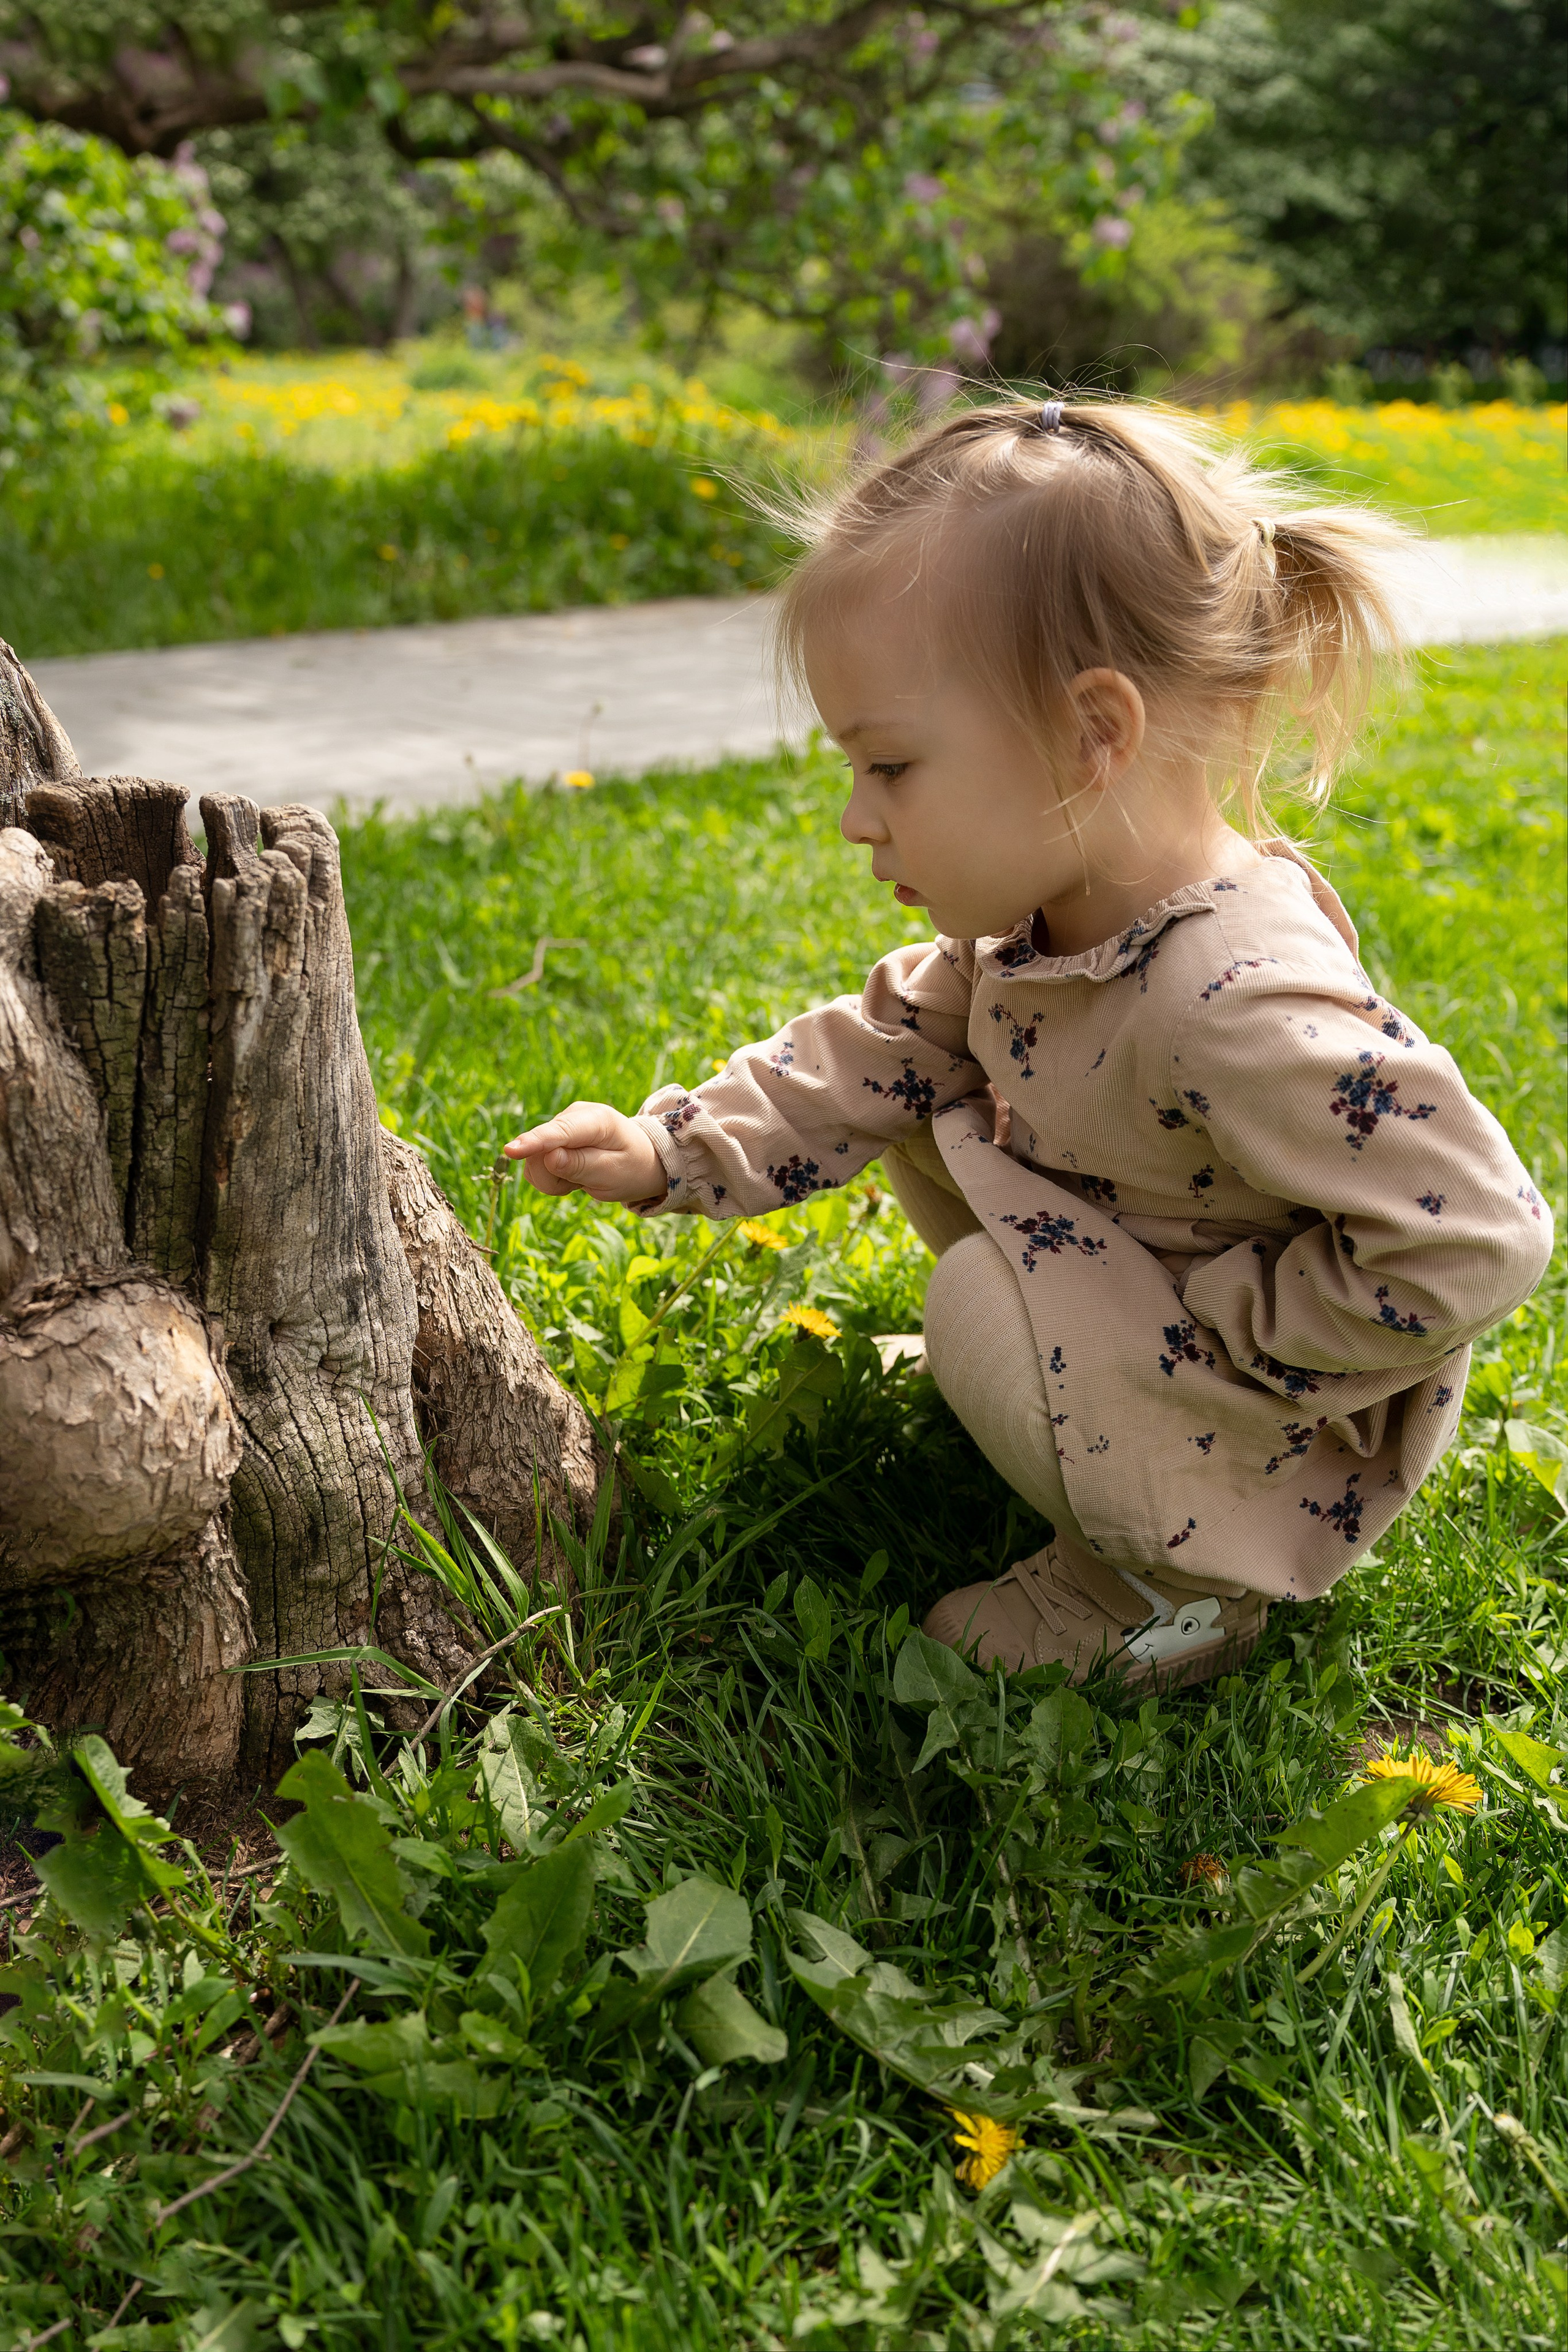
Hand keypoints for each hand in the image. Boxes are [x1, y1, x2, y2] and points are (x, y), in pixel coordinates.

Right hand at [504, 1101, 666, 1203]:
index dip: (535, 1142)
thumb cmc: (631, 1167)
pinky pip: (535, 1166)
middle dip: (555, 1176)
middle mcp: (574, 1115)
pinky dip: (552, 1178)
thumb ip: (582, 1166)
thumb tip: (549, 1157)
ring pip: (534, 1161)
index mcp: (597, 1119)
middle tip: (584, 1184)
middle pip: (541, 1150)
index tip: (510, 1151)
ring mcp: (561, 1125)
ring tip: (582, 1178)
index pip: (560, 1132)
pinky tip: (573, 1175)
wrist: (639, 1161)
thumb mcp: (614, 1173)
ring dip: (554, 1179)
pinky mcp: (551, 1138)